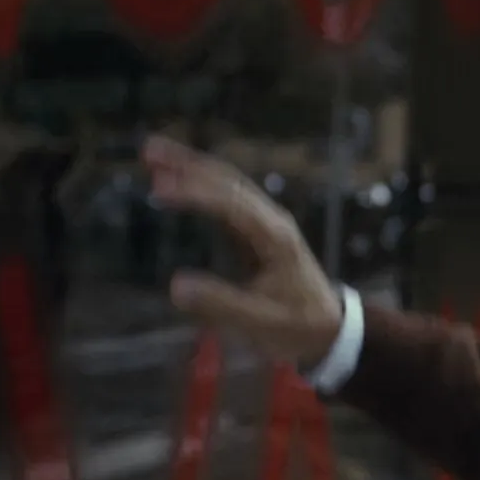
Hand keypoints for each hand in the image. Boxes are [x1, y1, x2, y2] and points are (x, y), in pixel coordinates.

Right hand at [139, 135, 343, 366]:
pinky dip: (199, 184)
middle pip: (228, 181)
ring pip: (226, 183)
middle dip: (188, 165)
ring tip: (153, 154)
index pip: (232, 204)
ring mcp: (265, 222)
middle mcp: (271, 220)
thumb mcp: (262, 323)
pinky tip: (176, 179)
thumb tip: (175, 285)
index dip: (196, 193)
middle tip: (149, 152)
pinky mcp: (256, 230)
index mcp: (276, 238)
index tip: (160, 189)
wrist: (330, 328)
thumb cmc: (298, 327)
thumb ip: (222, 304)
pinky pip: (225, 198)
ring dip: (191, 167)